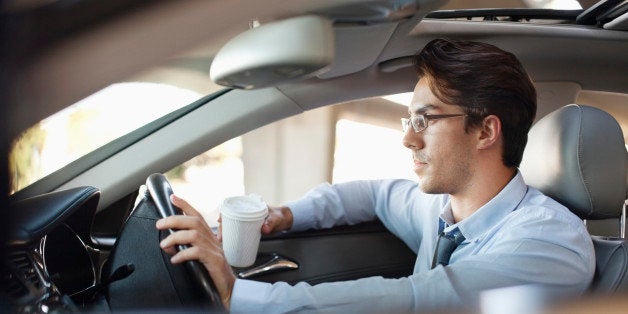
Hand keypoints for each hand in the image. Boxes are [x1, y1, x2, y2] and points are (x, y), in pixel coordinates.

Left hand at [156, 194, 234, 309]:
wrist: (229, 289)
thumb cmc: (213, 273)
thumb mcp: (201, 256)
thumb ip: (188, 247)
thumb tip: (168, 243)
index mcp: (209, 237)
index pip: (197, 215)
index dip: (185, 205)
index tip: (173, 197)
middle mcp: (212, 240)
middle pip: (194, 221)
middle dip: (174, 219)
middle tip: (159, 224)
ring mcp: (215, 249)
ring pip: (194, 235)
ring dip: (175, 237)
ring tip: (164, 245)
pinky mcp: (214, 261)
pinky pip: (197, 252)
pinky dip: (183, 254)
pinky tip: (175, 259)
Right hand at [216, 205, 293, 241]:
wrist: (283, 221)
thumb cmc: (279, 216)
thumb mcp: (276, 218)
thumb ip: (271, 223)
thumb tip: (264, 229)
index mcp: (249, 206)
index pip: (232, 207)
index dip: (224, 212)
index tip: (220, 220)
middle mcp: (244, 212)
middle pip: (229, 218)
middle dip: (222, 227)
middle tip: (220, 237)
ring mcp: (245, 221)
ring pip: (231, 226)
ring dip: (225, 233)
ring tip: (221, 242)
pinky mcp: (247, 229)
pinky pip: (237, 232)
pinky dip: (231, 237)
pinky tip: (227, 244)